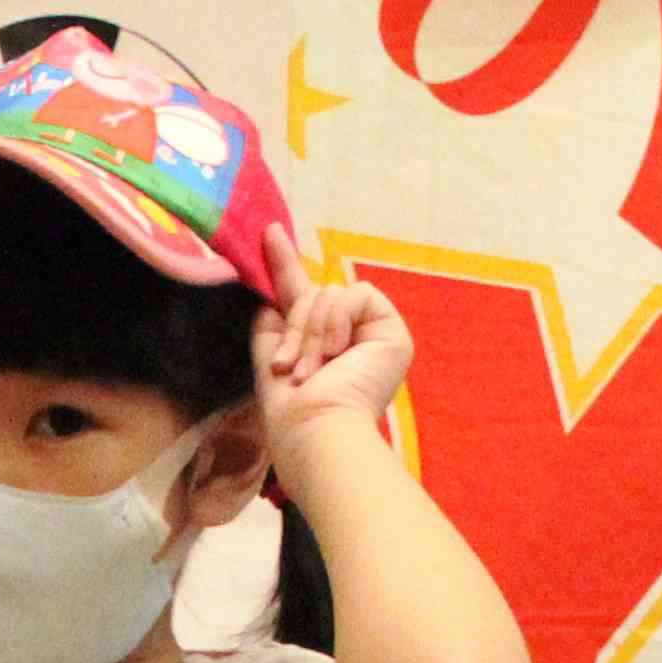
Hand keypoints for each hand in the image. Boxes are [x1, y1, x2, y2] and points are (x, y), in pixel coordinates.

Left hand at [252, 227, 411, 455]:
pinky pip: (355, 294)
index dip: (284, 264)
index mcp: (318, 345)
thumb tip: (269, 284)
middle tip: (291, 368)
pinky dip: (338, 321)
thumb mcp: (271, 354)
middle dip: (295, 326)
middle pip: (312, 293)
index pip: (300, 296)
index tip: (269, 232)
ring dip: (312, 331)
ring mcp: (371, 334)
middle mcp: (347, 337)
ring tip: (313, 371)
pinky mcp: (392, 331)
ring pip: (330, 293)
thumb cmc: (291, 409)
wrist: (316, 430)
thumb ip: (272, 318)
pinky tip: (339, 353)